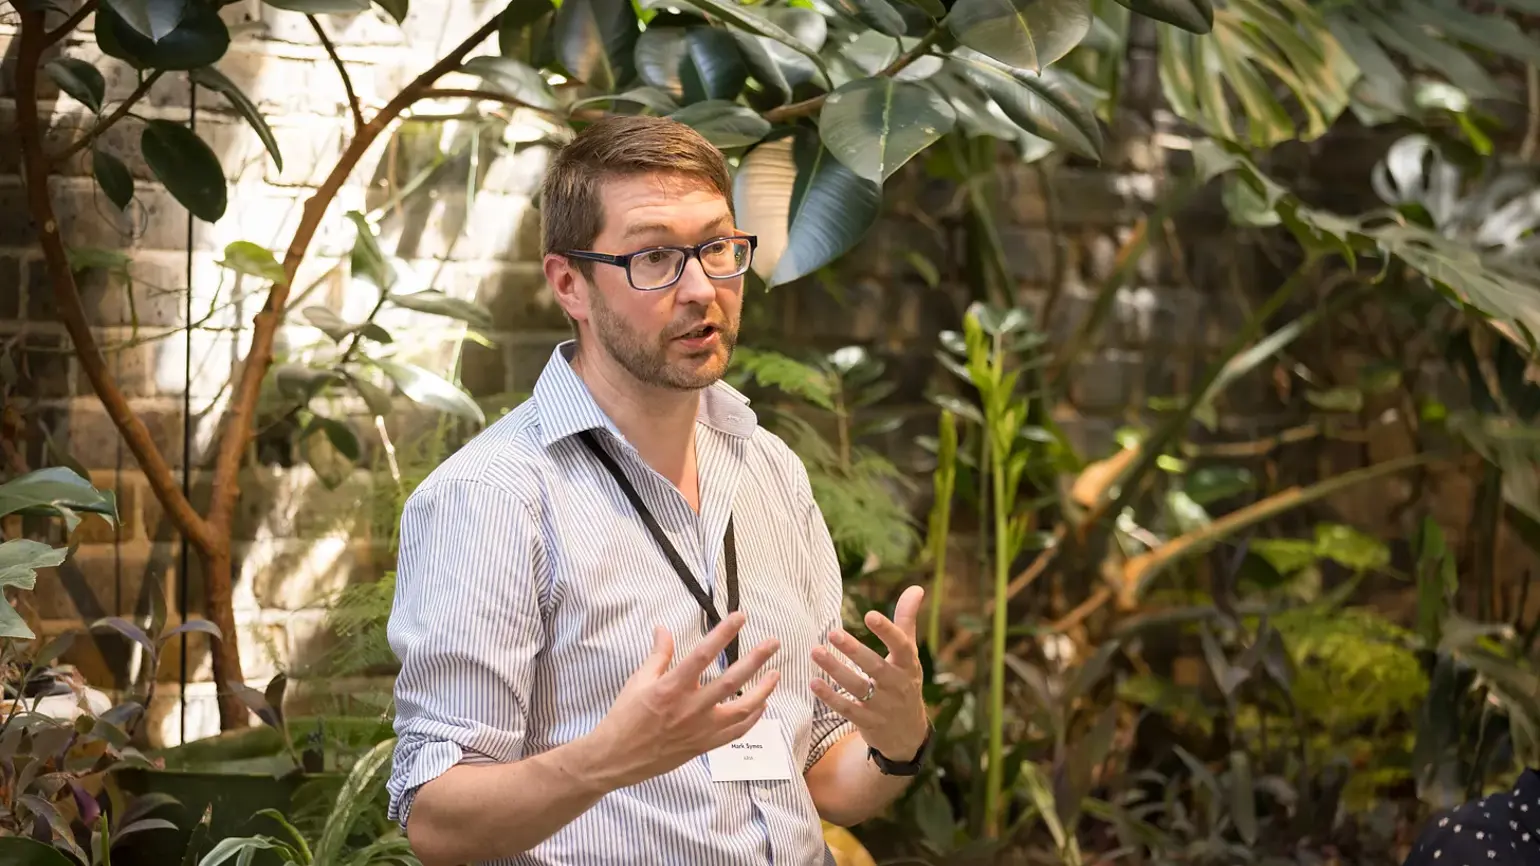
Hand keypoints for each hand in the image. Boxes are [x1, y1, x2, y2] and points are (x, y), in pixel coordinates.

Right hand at [582, 612, 779, 789]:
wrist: (617, 758)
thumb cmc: (625, 716)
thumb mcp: (638, 680)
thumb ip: (658, 654)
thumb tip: (664, 628)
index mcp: (671, 687)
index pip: (703, 654)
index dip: (724, 633)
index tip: (740, 616)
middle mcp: (690, 708)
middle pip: (731, 680)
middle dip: (756, 659)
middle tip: (773, 642)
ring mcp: (700, 730)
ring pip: (742, 709)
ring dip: (763, 690)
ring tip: (775, 673)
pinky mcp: (704, 746)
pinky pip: (736, 732)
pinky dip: (753, 718)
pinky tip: (762, 704)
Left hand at [810, 585, 928, 760]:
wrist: (908, 734)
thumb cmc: (904, 682)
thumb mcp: (909, 654)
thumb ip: (907, 621)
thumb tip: (916, 587)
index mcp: (908, 665)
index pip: (900, 646)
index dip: (887, 631)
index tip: (870, 615)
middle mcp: (897, 685)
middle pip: (875, 667)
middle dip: (854, 651)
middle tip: (833, 633)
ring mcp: (882, 706)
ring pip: (858, 687)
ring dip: (836, 670)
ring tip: (815, 652)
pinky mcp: (867, 722)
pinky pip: (848, 709)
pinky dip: (830, 697)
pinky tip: (813, 682)